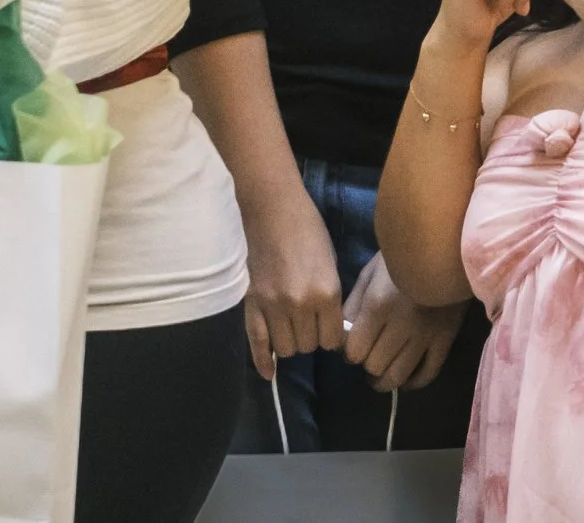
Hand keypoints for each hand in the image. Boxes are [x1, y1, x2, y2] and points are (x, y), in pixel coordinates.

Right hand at [241, 189, 343, 380]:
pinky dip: (263, 361)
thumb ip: (330, 298)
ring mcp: (273, 306)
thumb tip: (330, 328)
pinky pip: (257, 343)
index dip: (330, 336)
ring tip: (290, 326)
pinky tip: (268, 373)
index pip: (332, 340)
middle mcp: (300, 304)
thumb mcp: (331, 264)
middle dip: (310, 337)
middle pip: (308, 346)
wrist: (273, 210)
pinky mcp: (251, 304)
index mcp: (326, 292)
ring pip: (285, 349)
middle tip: (308, 321)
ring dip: (289, 342)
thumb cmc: (309, 231)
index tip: (327, 327)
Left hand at [341, 251, 465, 391]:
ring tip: (379, 374)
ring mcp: (426, 334)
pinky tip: (404, 379)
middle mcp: (402, 325)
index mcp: (379, 305)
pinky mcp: (445, 339)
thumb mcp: (370, 274)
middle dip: (366, 363)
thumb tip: (342, 338)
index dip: (349, 352)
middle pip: (374, 365)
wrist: (446, 249)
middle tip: (368, 355)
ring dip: (384, 379)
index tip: (352, 347)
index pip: (355, 350)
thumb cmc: (401, 259)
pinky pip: (428, 373)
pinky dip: (413, 382)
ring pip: (398, 375)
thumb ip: (353, 306)